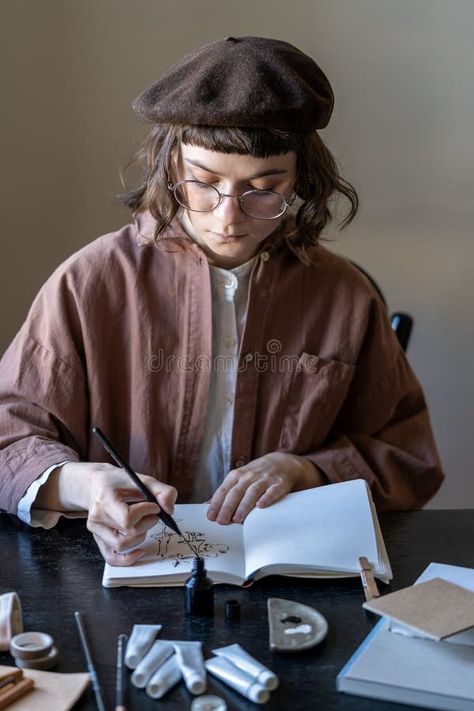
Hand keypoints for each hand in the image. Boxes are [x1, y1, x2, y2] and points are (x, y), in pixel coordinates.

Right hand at [49, 462, 176, 565]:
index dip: (146, 513)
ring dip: (140, 537)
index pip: (127, 518)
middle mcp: (97, 517)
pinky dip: (127, 558)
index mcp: (105, 499)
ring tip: (143, 523)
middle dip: (148, 523)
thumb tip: (169, 510)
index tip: (154, 506)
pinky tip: (140, 550)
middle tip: (152, 513)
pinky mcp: (98, 539)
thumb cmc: (120, 482)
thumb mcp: (143, 480)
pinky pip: (111, 557)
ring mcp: (96, 530)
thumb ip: (162, 491)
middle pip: (128, 532)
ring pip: (122, 545)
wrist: (98, 485)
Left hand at [206, 452, 324, 524]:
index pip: (224, 490)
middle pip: (236, 492)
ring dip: (244, 506)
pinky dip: (267, 498)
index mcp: (237, 475)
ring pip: (252, 492)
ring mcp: (265, 479)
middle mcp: (250, 476)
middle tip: (222, 521)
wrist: (281, 463)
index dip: (217, 503)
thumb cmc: (255, 475)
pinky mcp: (279, 484)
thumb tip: (207, 506)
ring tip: (237, 519)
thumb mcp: (239, 478)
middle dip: (227, 507)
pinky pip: (272, 491)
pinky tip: (261, 506)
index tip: (211, 517)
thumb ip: (225, 492)